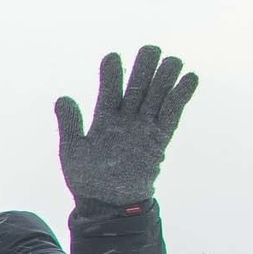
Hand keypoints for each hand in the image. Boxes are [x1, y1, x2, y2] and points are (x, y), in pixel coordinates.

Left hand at [56, 45, 197, 205]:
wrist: (107, 205)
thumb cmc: (87, 180)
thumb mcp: (72, 151)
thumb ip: (70, 124)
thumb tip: (62, 98)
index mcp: (104, 121)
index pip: (109, 91)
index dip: (111, 74)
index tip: (112, 57)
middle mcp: (126, 121)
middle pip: (138, 88)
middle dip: (143, 68)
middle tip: (150, 48)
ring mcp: (144, 129)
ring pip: (157, 97)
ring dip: (165, 78)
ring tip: (171, 60)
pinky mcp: (159, 139)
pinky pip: (172, 114)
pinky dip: (181, 96)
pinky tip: (190, 78)